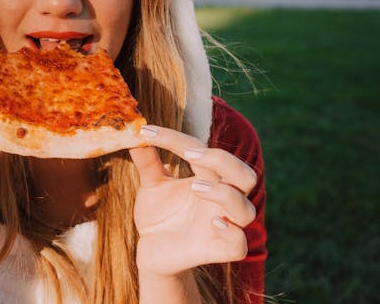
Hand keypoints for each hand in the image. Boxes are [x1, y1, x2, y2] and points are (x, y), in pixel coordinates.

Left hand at [129, 125, 257, 276]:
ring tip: (196, 187)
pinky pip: (239, 245)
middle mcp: (221, 201)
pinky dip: (231, 233)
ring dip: (224, 194)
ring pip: (246, 209)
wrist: (151, 251)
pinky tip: (213, 223)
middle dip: (223, 160)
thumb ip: (147, 160)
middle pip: (246, 175)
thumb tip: (133, 129)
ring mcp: (223, 226)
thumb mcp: (151, 185)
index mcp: (209, 179)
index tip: (147, 131)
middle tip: (190, 155)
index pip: (204, 151)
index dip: (176, 138)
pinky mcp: (218, 251)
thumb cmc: (159, 215)